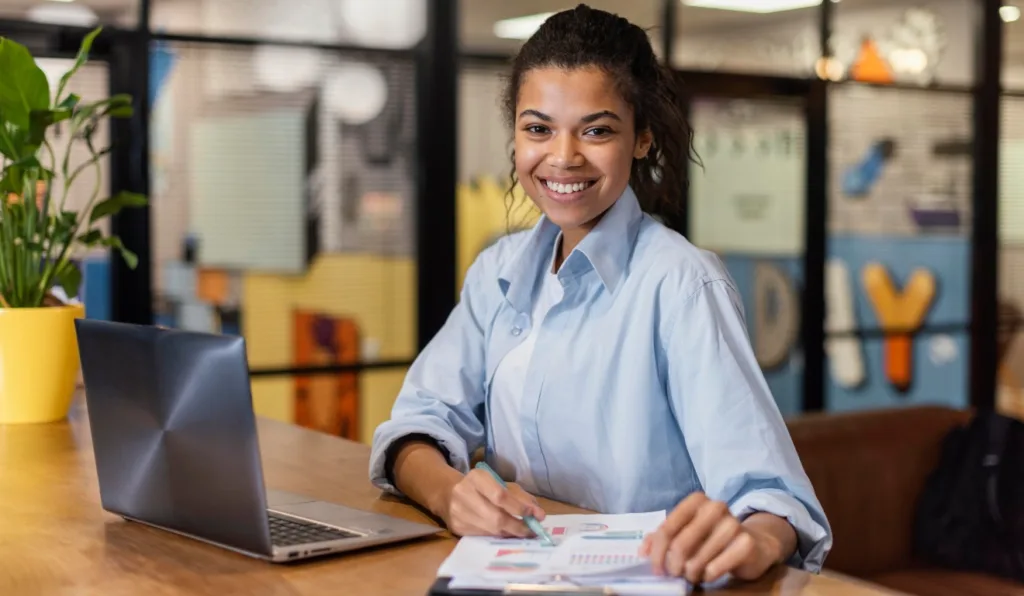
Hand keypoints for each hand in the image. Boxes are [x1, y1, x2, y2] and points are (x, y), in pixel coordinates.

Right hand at [443, 468, 546, 537]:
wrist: (447, 494)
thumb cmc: (480, 487)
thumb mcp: (500, 483)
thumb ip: (520, 497)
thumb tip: (539, 514)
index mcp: (476, 478)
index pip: (500, 495)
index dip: (519, 508)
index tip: (536, 515)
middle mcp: (464, 494)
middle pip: (496, 517)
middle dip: (518, 526)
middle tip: (532, 530)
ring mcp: (458, 513)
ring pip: (491, 529)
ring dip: (511, 533)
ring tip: (523, 532)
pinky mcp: (457, 528)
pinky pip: (484, 536)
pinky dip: (499, 536)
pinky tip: (507, 533)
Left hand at [639, 492, 787, 583]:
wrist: (754, 542)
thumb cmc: (712, 536)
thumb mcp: (686, 530)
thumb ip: (662, 537)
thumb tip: (642, 552)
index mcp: (696, 500)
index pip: (667, 529)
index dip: (657, 553)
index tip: (656, 569)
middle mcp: (715, 507)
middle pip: (680, 545)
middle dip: (673, 566)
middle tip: (674, 574)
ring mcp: (733, 524)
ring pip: (697, 560)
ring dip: (691, 573)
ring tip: (693, 574)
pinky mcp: (746, 544)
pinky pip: (715, 569)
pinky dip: (707, 576)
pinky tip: (709, 574)